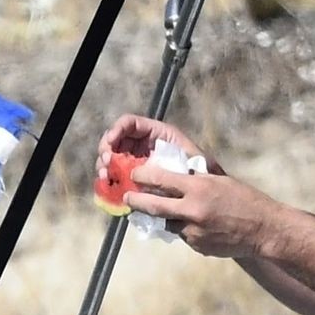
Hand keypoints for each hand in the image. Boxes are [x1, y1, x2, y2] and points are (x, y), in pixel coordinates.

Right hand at [97, 115, 224, 181]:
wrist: (209, 191)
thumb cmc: (204, 171)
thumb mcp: (193, 159)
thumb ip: (174, 157)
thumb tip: (144, 165)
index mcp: (157, 133)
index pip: (129, 123)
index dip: (117, 130)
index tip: (110, 143)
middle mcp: (143, 144)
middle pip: (115, 140)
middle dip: (106, 150)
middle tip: (105, 164)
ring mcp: (137, 160)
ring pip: (112, 158)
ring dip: (104, 167)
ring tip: (106, 178)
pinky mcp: (133, 177)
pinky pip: (116, 176)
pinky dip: (110, 181)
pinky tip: (108, 188)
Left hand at [122, 167, 276, 259]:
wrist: (265, 230)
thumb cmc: (246, 200)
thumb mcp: (220, 182)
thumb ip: (194, 181)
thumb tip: (169, 178)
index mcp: (199, 188)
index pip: (159, 179)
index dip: (142, 176)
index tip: (135, 175)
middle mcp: (193, 210)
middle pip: (152, 206)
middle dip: (135, 201)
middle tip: (128, 198)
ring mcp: (194, 231)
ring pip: (167, 223)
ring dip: (166, 217)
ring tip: (176, 211)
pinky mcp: (197, 246)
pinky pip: (183, 236)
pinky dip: (186, 229)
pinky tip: (202, 226)